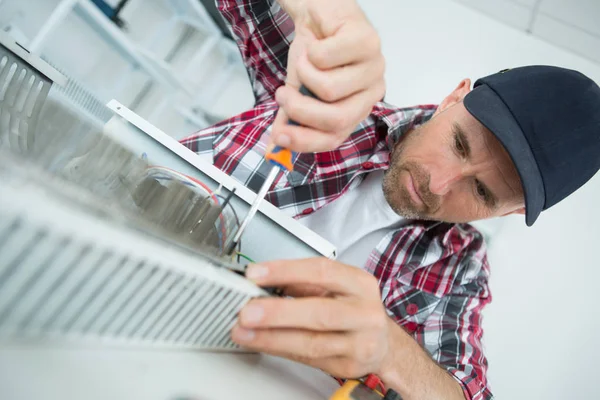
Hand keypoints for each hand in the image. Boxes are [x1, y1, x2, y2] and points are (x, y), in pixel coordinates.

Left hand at [230, 258, 393, 377]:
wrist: (383, 343)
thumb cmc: (354, 309)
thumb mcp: (336, 286)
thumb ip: (301, 282)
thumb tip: (261, 280)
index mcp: (360, 284)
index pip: (321, 272)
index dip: (286, 271)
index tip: (256, 274)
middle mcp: (364, 313)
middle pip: (320, 312)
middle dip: (278, 312)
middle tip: (248, 311)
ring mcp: (360, 343)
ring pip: (311, 342)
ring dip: (271, 337)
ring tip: (244, 331)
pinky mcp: (348, 366)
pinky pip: (307, 358)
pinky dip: (279, 349)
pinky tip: (260, 342)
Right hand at [272, 0, 385, 152]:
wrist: (319, 14)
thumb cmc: (314, 54)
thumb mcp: (298, 89)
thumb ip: (290, 117)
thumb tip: (276, 144)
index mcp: (357, 109)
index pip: (335, 138)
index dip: (305, 141)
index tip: (279, 136)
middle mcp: (372, 92)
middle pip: (336, 120)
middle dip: (300, 109)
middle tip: (282, 93)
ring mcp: (374, 67)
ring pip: (330, 89)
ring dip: (305, 73)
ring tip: (304, 60)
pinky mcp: (368, 41)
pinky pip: (327, 58)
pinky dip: (311, 51)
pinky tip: (316, 44)